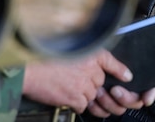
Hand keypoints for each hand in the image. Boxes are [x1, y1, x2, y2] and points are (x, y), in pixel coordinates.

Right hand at [22, 49, 154, 115]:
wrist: (28, 69)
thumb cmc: (41, 57)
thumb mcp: (65, 49)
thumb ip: (79, 56)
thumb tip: (85, 65)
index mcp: (89, 53)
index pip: (110, 61)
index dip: (119, 70)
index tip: (126, 76)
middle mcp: (90, 68)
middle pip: (100, 82)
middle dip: (93, 86)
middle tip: (79, 84)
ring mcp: (84, 84)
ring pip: (93, 95)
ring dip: (85, 96)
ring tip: (71, 90)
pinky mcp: (76, 97)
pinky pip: (84, 105)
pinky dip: (77, 104)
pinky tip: (66, 97)